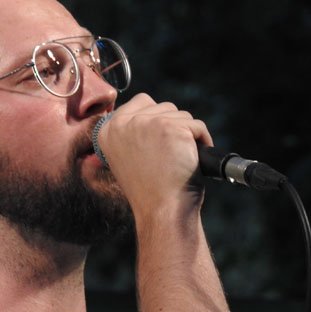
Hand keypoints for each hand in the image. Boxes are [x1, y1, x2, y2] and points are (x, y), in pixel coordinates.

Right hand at [97, 94, 212, 213]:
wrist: (161, 209)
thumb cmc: (149, 190)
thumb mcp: (127, 156)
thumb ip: (133, 133)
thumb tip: (153, 116)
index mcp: (107, 130)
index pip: (141, 102)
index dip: (157, 119)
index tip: (161, 143)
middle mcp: (122, 123)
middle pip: (163, 107)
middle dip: (174, 127)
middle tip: (171, 155)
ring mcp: (146, 123)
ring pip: (181, 115)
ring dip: (188, 135)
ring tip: (180, 160)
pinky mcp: (170, 128)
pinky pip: (197, 126)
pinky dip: (203, 141)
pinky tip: (193, 160)